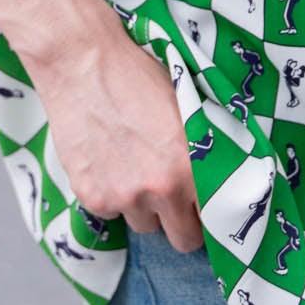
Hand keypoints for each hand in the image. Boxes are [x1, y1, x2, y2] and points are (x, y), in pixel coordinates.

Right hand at [25, 12, 205, 253]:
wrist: (83, 64)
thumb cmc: (137, 77)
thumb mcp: (187, 110)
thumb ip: (204, 153)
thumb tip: (221, 182)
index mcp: (193, 166)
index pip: (215, 221)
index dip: (209, 214)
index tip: (204, 207)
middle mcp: (161, 189)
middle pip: (183, 240)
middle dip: (181, 221)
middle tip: (172, 195)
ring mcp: (123, 197)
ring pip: (144, 225)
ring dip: (144, 207)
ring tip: (134, 167)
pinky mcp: (91, 197)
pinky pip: (110, 213)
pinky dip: (111, 195)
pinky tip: (108, 161)